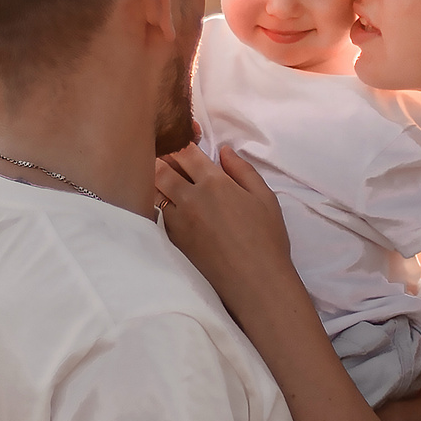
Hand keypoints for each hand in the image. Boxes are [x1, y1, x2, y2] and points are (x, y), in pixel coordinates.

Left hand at [155, 146, 298, 324]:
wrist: (255, 281)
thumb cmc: (267, 238)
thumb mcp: (264, 197)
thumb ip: (243, 170)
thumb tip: (225, 151)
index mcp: (215, 183)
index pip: (185, 152)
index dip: (180, 140)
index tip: (183, 138)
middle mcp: (191, 198)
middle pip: (160, 168)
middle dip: (161, 158)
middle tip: (166, 156)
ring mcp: (178, 220)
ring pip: (153, 191)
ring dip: (156, 181)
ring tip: (163, 178)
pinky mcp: (173, 240)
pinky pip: (158, 214)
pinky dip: (160, 204)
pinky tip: (168, 204)